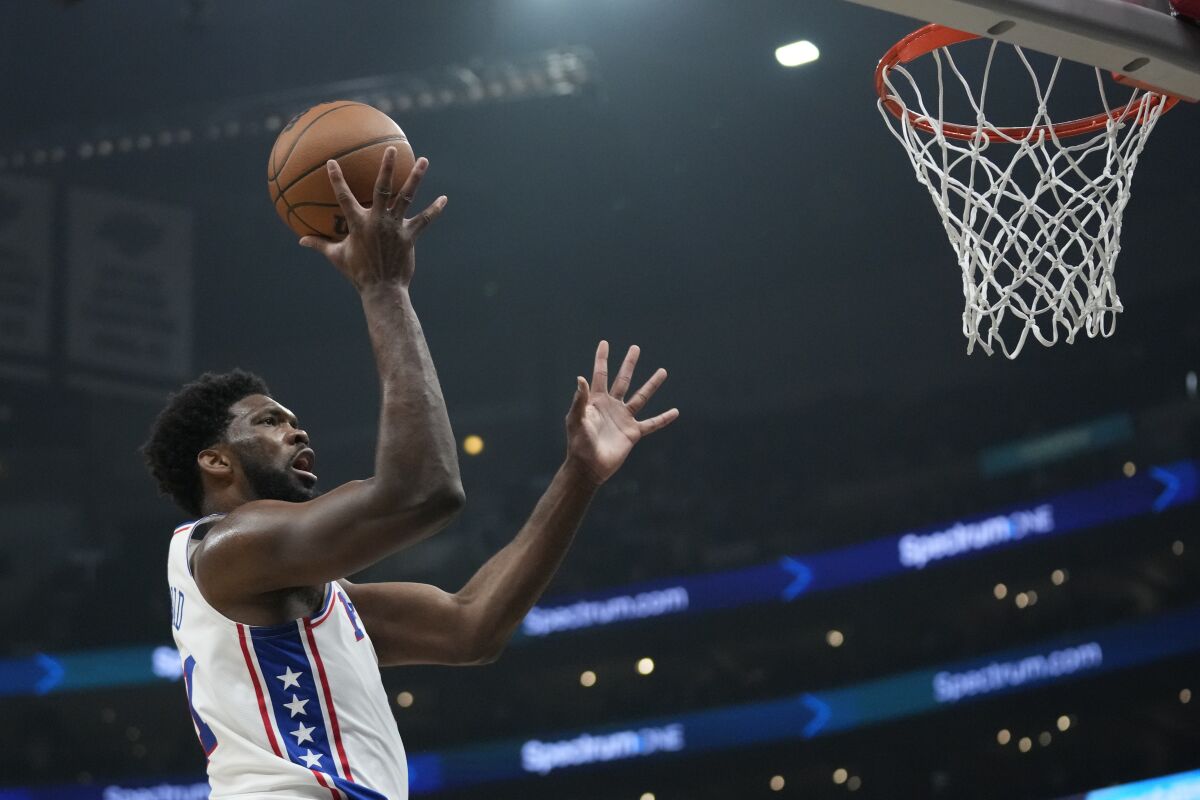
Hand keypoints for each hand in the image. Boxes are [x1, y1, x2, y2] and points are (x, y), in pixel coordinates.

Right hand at [299, 147, 445, 291]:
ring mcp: (396, 227)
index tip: (332, 161)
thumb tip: (301, 240)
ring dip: (415, 178)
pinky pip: (424, 220)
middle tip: (391, 149)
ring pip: (407, 197)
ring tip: (423, 160)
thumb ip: (320, 245)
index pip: (344, 197)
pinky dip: (434, 210)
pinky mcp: (410, 236)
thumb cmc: (358, 274)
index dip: (337, 179)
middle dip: (386, 167)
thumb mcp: (337, 257)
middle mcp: (378, 221)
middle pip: (383, 188)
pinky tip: (444, 199)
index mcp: (358, 224)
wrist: (382, 289)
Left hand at [565, 341, 679, 485]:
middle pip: (623, 379)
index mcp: (596, 400)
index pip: (600, 375)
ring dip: (652, 384)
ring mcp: (624, 418)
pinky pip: (652, 424)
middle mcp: (612, 406)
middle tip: (635, 348)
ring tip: (663, 371)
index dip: (602, 359)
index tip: (605, 343)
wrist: (588, 466)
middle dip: (629, 364)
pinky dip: (664, 418)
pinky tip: (675, 412)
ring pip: (641, 397)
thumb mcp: (576, 420)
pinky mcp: (633, 433)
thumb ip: (579, 400)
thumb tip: (581, 378)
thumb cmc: (578, 443)